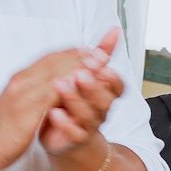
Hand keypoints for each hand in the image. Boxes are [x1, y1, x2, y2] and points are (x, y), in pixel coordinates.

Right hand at [0, 46, 96, 170]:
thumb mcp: (20, 104)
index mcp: (22, 79)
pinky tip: (83, 84)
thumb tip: (55, 84)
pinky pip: (50, 93)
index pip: (51, 58)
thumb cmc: (3, 129)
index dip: (73, 52)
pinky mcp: (25, 108)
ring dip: (79, 65)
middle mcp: (22, 81)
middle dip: (81, 54)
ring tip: (101, 62)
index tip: (93, 49)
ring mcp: (23, 93)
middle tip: (103, 50)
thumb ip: (35, 92)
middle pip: (55, 61)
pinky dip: (68, 85)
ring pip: (55, 73)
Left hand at [39, 28, 126, 165]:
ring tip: (60, 85)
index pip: (117, 85)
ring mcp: (87, 125)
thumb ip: (96, 55)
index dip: (111, 78)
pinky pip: (73, 133)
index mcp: (103, 93)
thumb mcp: (84, 73)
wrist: (63, 136)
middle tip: (79, 74)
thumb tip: (113, 31)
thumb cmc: (73, 102)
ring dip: (75, 99)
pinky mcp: (73, 139)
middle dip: (93, 86)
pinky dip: (64, 122)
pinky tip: (54, 111)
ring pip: (89, 115)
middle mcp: (99, 109)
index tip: (101, 66)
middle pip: (105, 100)